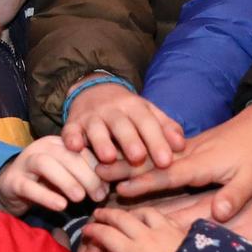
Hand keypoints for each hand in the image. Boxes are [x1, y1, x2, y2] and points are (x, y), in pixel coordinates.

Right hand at [0, 135, 109, 215]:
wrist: (11, 189)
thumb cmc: (46, 182)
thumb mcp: (67, 175)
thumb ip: (85, 174)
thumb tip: (110, 185)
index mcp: (58, 142)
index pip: (81, 148)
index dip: (97, 167)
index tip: (108, 186)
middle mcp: (41, 147)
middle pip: (66, 155)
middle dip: (86, 175)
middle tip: (98, 196)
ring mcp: (24, 163)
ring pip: (45, 164)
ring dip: (66, 181)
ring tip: (80, 199)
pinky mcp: (12, 181)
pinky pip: (28, 186)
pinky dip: (46, 196)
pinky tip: (61, 206)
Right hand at [63, 82, 184, 169]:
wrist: (93, 90)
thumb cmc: (127, 111)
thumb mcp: (147, 113)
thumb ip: (165, 128)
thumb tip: (181, 145)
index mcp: (134, 107)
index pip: (148, 123)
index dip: (157, 140)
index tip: (167, 161)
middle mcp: (113, 110)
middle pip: (122, 125)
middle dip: (130, 141)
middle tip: (138, 158)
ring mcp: (91, 116)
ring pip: (96, 128)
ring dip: (101, 142)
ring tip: (108, 158)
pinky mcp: (73, 123)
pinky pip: (70, 130)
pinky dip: (71, 138)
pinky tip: (74, 147)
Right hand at [84, 204, 190, 251]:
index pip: (106, 234)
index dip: (93, 230)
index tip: (86, 230)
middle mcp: (145, 235)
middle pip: (121, 218)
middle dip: (107, 214)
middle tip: (98, 214)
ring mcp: (164, 230)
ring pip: (142, 212)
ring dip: (129, 211)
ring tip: (124, 215)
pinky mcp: (179, 230)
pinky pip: (161, 215)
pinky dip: (150, 214)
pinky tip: (150, 220)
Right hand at [113, 103, 251, 221]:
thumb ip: (235, 196)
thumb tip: (218, 215)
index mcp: (202, 163)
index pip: (168, 174)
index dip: (145, 182)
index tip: (121, 188)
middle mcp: (189, 153)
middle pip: (150, 160)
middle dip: (123, 166)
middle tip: (96, 170)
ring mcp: (187, 147)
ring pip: (150, 153)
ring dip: (125, 158)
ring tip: (100, 161)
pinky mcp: (188, 145)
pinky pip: (157, 150)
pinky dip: (138, 153)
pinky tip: (123, 156)